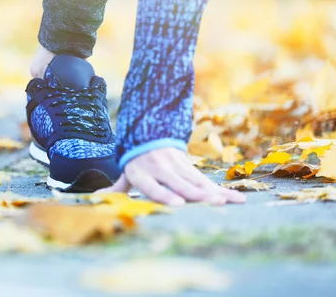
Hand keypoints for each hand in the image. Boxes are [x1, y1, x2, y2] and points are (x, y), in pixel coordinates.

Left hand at [101, 147, 245, 205]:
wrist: (151, 132)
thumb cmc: (137, 160)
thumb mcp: (126, 171)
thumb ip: (116, 187)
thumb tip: (98, 195)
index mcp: (142, 172)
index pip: (153, 186)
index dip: (164, 194)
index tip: (176, 204)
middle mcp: (161, 169)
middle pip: (180, 183)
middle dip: (196, 194)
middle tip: (211, 203)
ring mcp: (178, 167)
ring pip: (196, 181)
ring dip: (213, 192)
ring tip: (228, 202)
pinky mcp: (190, 167)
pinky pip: (206, 180)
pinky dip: (222, 190)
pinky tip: (237, 199)